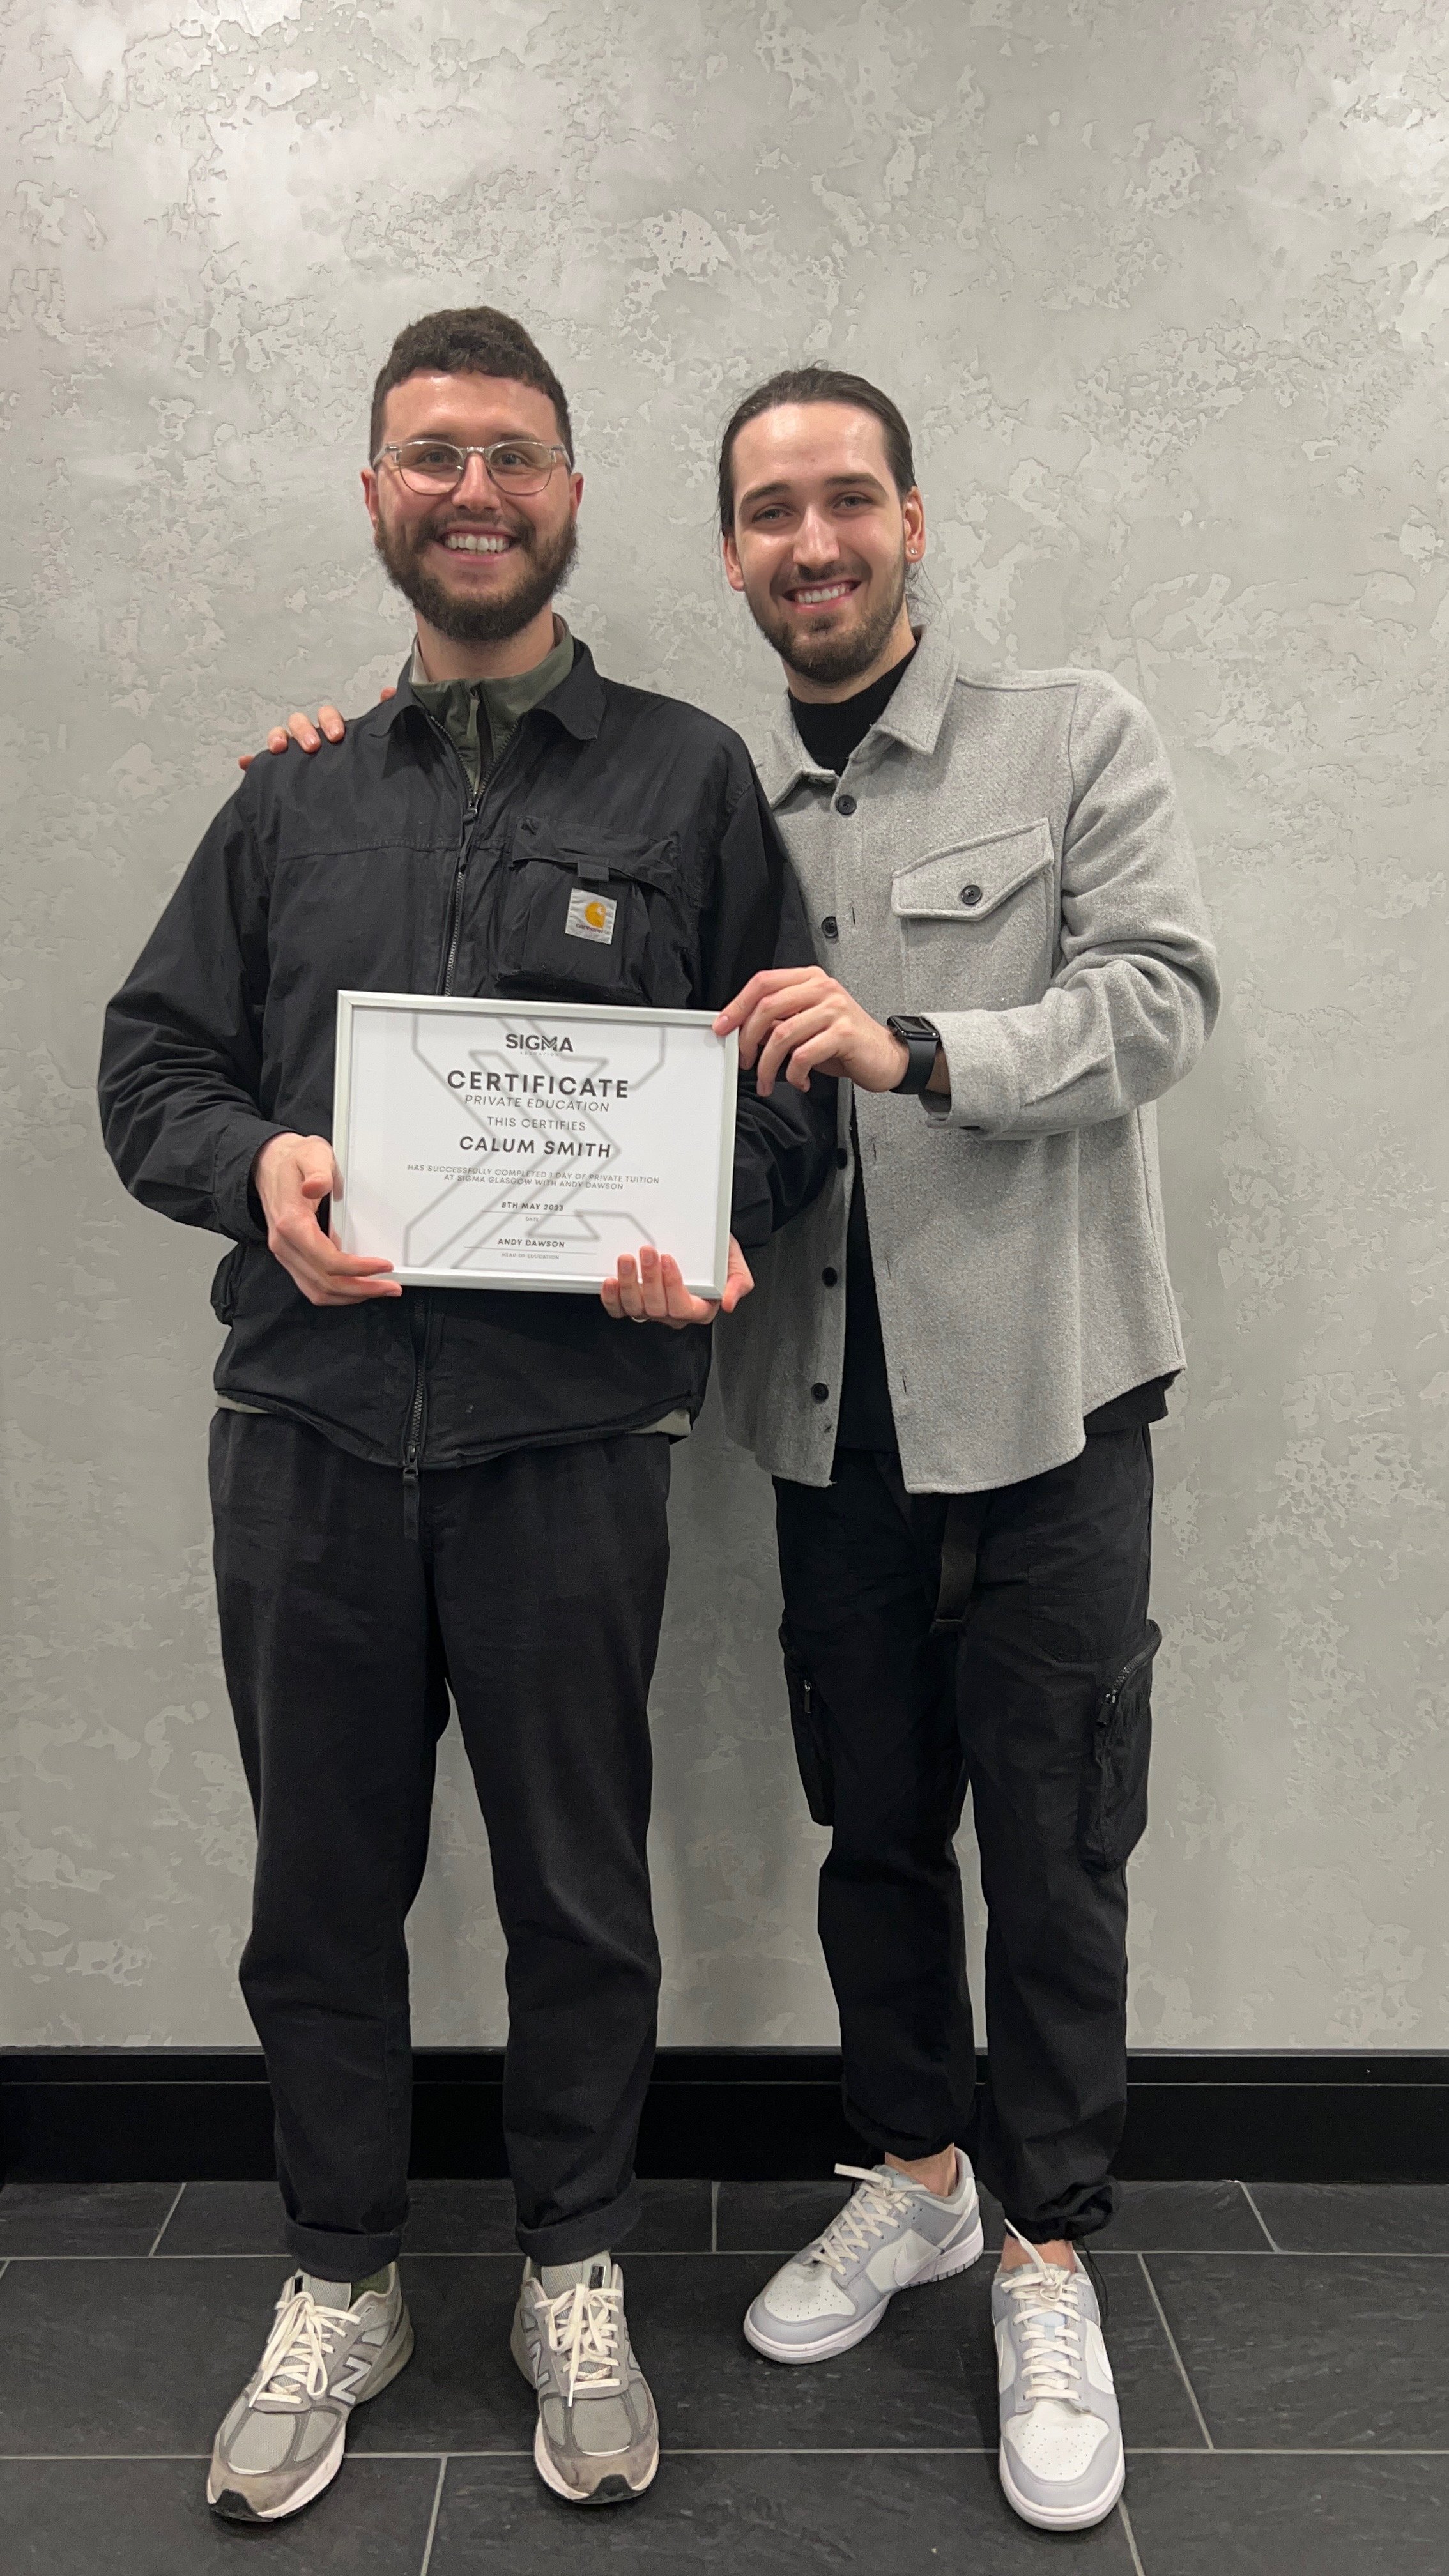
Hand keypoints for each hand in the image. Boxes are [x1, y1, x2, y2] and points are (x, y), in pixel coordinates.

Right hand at [237, 687, 394, 770]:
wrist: (354, 811)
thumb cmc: (358, 772)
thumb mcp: (371, 747)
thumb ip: (380, 721)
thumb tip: (390, 693)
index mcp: (333, 734)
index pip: (327, 717)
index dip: (329, 721)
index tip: (337, 735)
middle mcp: (312, 740)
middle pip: (300, 723)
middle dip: (304, 730)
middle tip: (314, 746)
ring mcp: (295, 754)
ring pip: (281, 736)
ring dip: (278, 737)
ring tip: (279, 749)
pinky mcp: (278, 772)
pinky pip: (261, 764)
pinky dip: (252, 762)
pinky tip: (246, 764)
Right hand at [253, 1133, 400, 1304]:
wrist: (269, 1163)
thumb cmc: (294, 1161)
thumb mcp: (311, 1155)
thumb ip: (318, 1172)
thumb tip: (317, 1187)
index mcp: (292, 1224)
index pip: (328, 1261)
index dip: (359, 1268)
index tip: (383, 1265)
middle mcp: (285, 1245)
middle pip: (325, 1283)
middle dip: (361, 1289)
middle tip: (390, 1286)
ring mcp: (286, 1254)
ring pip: (317, 1291)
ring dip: (350, 1295)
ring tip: (377, 1289)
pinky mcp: (291, 1257)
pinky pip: (312, 1285)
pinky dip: (337, 1291)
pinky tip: (357, 1285)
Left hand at [599, 1238, 753, 1327]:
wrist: (700, 1243)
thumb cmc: (716, 1255)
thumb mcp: (735, 1265)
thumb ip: (738, 1284)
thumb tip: (728, 1303)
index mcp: (699, 1309)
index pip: (684, 1307)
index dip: (673, 1286)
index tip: (668, 1259)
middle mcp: (673, 1313)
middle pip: (658, 1307)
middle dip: (650, 1278)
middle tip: (647, 1251)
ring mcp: (651, 1309)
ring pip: (636, 1308)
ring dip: (629, 1283)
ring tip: (627, 1259)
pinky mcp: (633, 1302)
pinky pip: (619, 1309)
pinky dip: (611, 1298)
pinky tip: (610, 1280)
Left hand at [714, 966, 909, 1094]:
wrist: (886, 1056)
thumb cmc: (846, 1042)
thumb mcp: (808, 1025)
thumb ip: (779, 1022)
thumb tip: (743, 1030)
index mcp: (810, 979)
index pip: (763, 982)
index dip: (737, 1005)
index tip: (723, 1027)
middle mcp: (823, 989)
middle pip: (767, 1006)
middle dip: (748, 1039)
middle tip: (745, 1060)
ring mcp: (835, 1009)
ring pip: (782, 1035)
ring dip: (767, 1065)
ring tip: (767, 1080)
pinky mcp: (843, 1034)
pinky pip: (803, 1055)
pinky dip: (793, 1074)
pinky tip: (799, 1080)